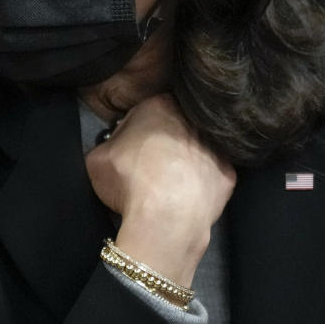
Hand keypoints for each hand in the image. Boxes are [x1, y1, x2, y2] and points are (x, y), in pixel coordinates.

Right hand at [85, 94, 235, 286]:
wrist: (167, 217)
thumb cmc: (129, 181)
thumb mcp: (96, 157)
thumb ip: (108, 144)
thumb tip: (115, 148)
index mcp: (159, 105)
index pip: (145, 110)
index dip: (134, 130)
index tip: (128, 147)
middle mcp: (192, 119)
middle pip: (174, 127)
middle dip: (164, 142)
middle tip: (148, 165)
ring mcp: (215, 146)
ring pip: (195, 149)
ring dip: (184, 160)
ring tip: (168, 183)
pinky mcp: (228, 173)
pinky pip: (211, 175)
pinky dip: (201, 183)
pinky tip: (187, 196)